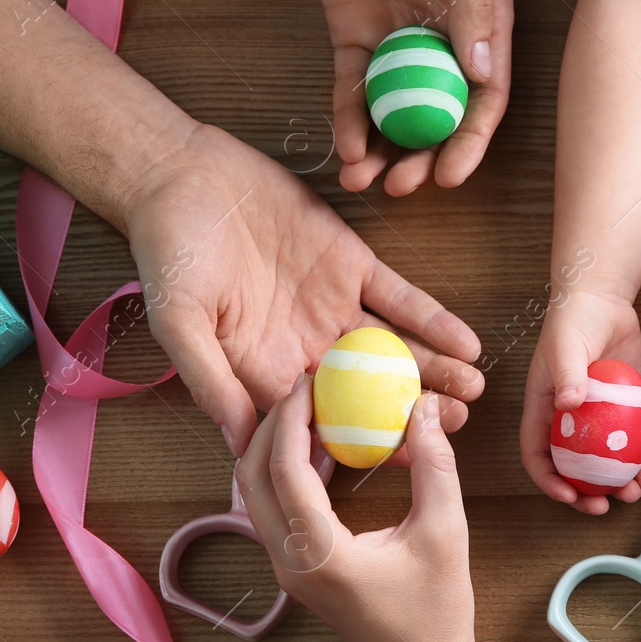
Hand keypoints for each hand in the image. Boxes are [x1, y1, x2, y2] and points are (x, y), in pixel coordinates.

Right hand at [127, 123, 484, 452]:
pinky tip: (465, 341)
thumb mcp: (178, 322)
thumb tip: (239, 445)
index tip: (402, 466)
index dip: (360, 447)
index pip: (319, 424)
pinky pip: (398, 298)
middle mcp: (304, 348)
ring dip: (433, 371)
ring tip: (473, 392)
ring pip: (391, 350)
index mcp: (263, 372)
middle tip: (456, 428)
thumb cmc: (167, 253)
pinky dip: (431, 319)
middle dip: (412, 413)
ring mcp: (332, 307)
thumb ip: (212, 381)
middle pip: (368, 394)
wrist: (180, 175)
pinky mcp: (350, 265)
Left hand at [240, 381, 476, 641]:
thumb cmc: (436, 610)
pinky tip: (325, 446)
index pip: (285, 471)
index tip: (310, 380)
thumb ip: (435, 466)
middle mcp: (288, 560)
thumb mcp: (445, 531)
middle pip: (252, 477)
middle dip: (272, 425)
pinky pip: (275, 507)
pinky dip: (288, 470)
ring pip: (256, 493)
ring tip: (311, 408)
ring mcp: (286, 566)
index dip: (292, 418)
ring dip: (276, 446)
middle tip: (304, 387)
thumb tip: (423, 408)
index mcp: (319, 553)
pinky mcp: (295, 565)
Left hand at [301, 0, 512, 195]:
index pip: (483, 98)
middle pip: (438, 115)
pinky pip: (351, 87)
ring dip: (383, 149)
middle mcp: (443, 39)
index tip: (451, 175)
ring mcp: (397, 39)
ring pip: (394, 111)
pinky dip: (347, 118)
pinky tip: (343, 143)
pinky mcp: (353, 33)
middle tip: (401, 186)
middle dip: (422, 157)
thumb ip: (473, 5)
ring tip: (364, 178)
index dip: (470, 141)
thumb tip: (487, 73)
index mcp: (481, 23)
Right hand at [520, 291, 640, 515]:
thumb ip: (567, 374)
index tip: (568, 495)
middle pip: (569, 467)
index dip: (548, 480)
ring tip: (632, 495)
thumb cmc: (573, 321)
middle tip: (603, 506)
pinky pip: (629, 445)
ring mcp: (595, 418)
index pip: (536, 454)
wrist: (602, 302)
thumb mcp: (566, 346)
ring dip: (615, 484)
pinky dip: (639, 464)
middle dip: (584, 493)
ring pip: (602, 463)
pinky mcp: (621, 411)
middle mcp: (565, 419)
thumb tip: (569, 405)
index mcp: (542, 409)